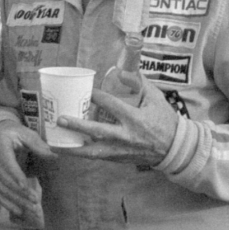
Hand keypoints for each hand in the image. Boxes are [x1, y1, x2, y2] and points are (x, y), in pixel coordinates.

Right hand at [0, 120, 55, 215]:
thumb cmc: (13, 133)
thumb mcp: (25, 133)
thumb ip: (38, 144)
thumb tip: (53, 155)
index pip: (7, 164)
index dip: (16, 176)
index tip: (26, 188)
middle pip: (5, 180)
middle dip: (20, 193)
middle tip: (35, 201)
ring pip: (1, 190)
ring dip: (16, 201)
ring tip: (32, 209)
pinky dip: (7, 204)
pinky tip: (19, 211)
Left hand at [54, 80, 177, 166]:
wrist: (175, 149)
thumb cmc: (165, 121)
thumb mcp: (156, 98)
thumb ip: (140, 83)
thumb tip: (123, 70)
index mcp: (135, 118)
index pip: (111, 105)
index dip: (97, 96)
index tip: (86, 89)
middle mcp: (125, 136)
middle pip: (97, 131)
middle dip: (77, 126)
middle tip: (60, 119)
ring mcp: (121, 150)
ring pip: (93, 151)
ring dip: (72, 149)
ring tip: (54, 145)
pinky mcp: (118, 159)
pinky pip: (97, 157)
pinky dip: (82, 155)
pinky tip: (67, 151)